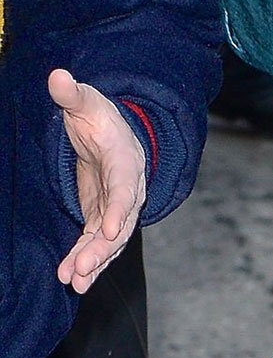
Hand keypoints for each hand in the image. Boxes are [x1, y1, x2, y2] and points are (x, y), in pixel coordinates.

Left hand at [50, 69, 147, 292]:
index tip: (107, 229)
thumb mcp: (86, 103)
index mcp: (126, 160)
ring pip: (112, 239)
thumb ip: (72, 94)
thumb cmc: (100, 117)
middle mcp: (129, 188)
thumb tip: (57, 75)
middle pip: (121, 222)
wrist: (113, 134)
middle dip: (102, 247)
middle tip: (80, 268)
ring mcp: (117, 206)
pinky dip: (90, 262)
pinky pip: (99, 244)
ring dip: (95, 261)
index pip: (125, 187)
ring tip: (74, 282)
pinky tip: (73, 281)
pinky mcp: (103, 217)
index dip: (118, 208)